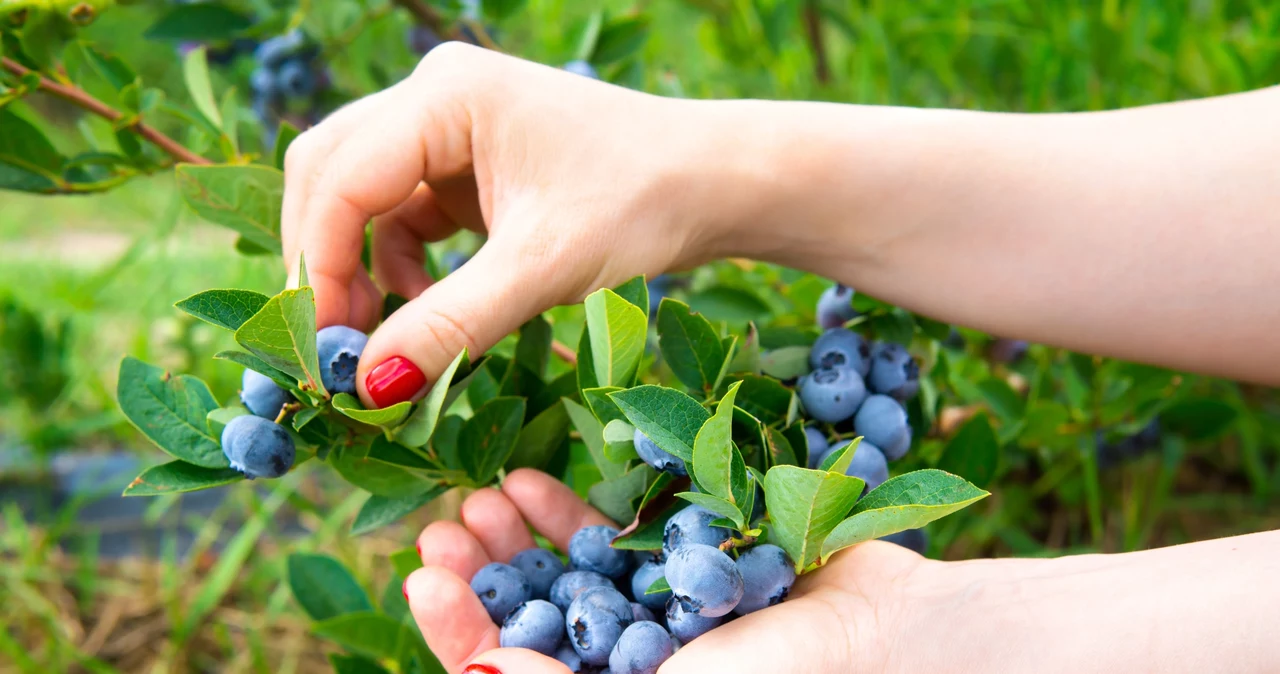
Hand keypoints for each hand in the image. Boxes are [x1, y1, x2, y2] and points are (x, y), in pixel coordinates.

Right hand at [281, 43, 741, 407]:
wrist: (715, 184)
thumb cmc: (643, 204)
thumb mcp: (543, 269)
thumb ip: (451, 326)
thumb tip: (367, 389)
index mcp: (446, 95)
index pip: (341, 178)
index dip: (320, 266)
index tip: (324, 349)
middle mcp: (436, 98)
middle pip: (332, 176)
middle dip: (328, 263)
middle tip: (334, 348)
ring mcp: (451, 129)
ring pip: (363, 200)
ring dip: (361, 270)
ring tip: (384, 345)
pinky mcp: (469, 167)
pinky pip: (406, 217)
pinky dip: (402, 268)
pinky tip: (428, 314)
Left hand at [403, 469, 930, 673]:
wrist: (899, 633)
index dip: (460, 633)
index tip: (425, 580)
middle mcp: (621, 668)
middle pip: (523, 626)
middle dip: (477, 581)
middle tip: (440, 530)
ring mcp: (644, 618)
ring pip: (553, 579)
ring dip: (511, 542)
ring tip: (479, 498)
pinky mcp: (672, 569)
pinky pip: (602, 540)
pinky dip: (562, 513)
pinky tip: (527, 483)